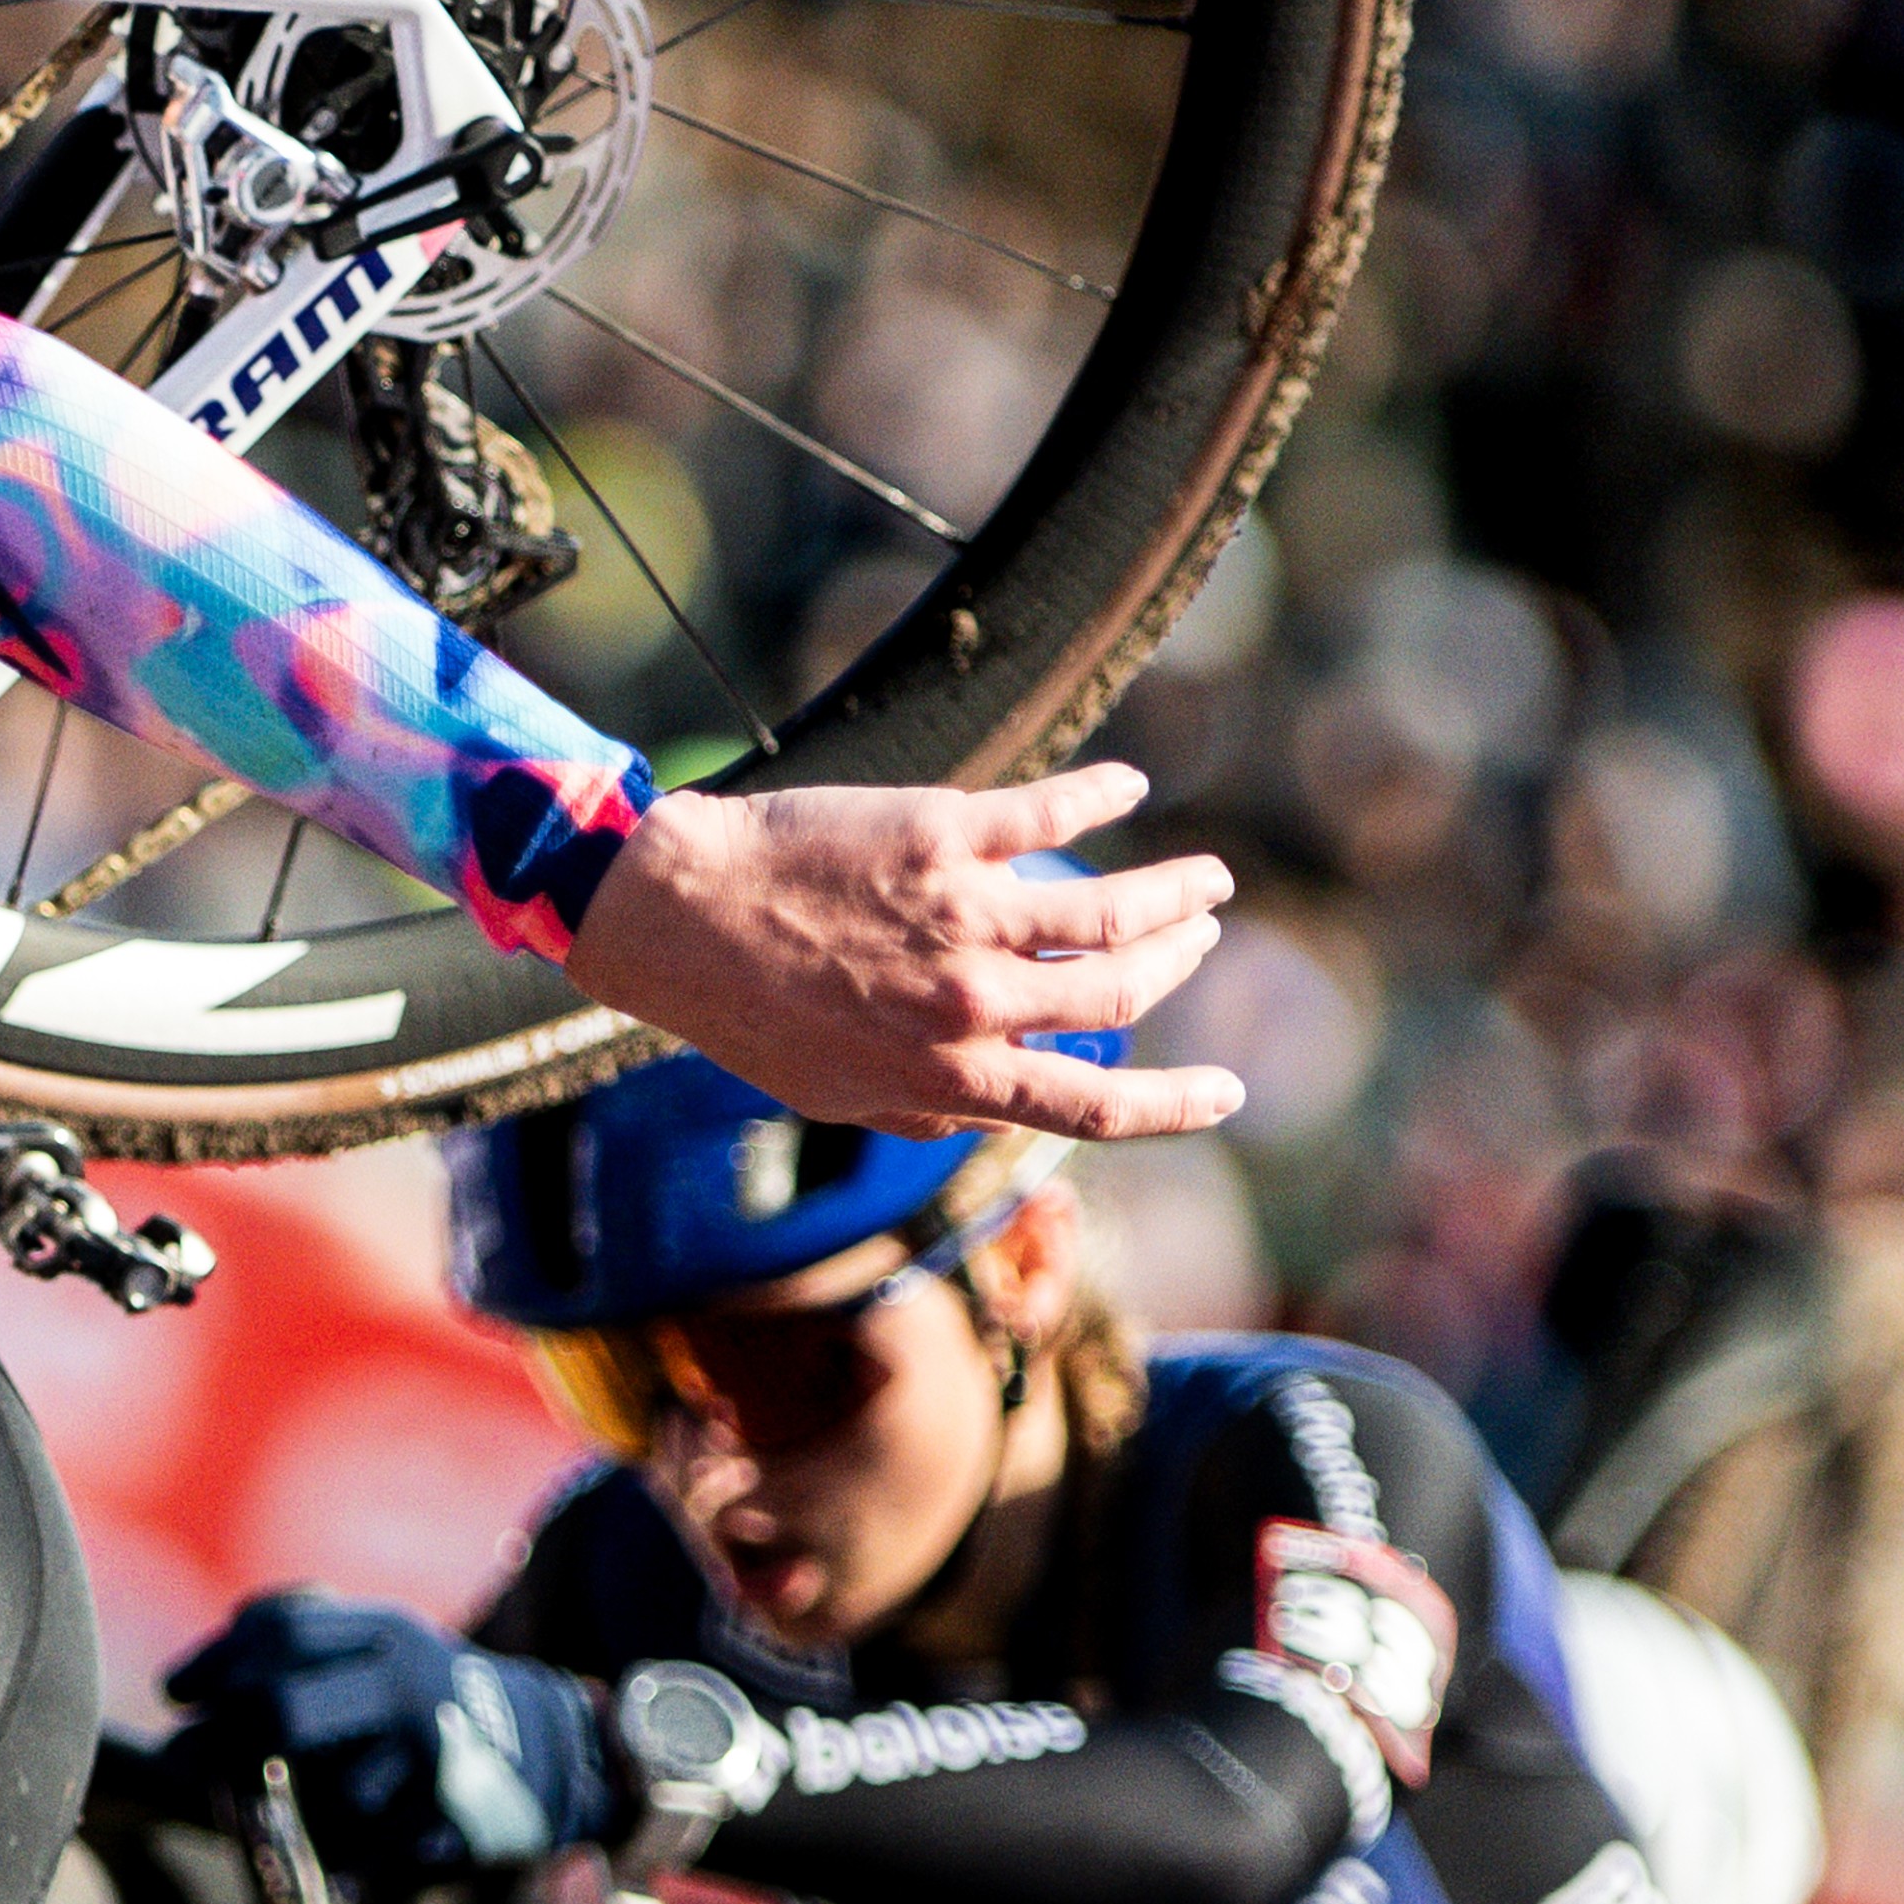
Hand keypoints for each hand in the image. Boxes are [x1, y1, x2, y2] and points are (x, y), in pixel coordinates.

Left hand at [170, 1591, 610, 1888]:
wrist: (552, 1752)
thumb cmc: (424, 1708)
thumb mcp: (375, 1657)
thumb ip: (296, 1657)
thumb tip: (189, 1699)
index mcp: (383, 1634)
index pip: (282, 1630)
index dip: (217, 1661)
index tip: (175, 1694)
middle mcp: (408, 1682)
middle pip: (284, 1707)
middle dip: (226, 1740)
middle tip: (188, 1759)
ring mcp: (432, 1750)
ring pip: (324, 1795)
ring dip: (294, 1814)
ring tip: (297, 1815)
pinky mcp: (453, 1816)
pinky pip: (368, 1851)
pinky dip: (345, 1858)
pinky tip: (343, 1857)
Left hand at [565, 767, 1247, 1144]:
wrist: (675, 916)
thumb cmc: (749, 1013)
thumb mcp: (839, 1095)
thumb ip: (930, 1115)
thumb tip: (1002, 1121)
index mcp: (951, 1080)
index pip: (1096, 1109)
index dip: (1177, 1104)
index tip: (1229, 1091)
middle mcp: (971, 1004)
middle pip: (1121, 992)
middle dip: (1176, 965)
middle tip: (1200, 938)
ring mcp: (963, 915)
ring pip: (1112, 908)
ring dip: (1176, 891)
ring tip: (1207, 878)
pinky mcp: (943, 834)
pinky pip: (1051, 812)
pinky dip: (1103, 797)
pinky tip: (1128, 783)